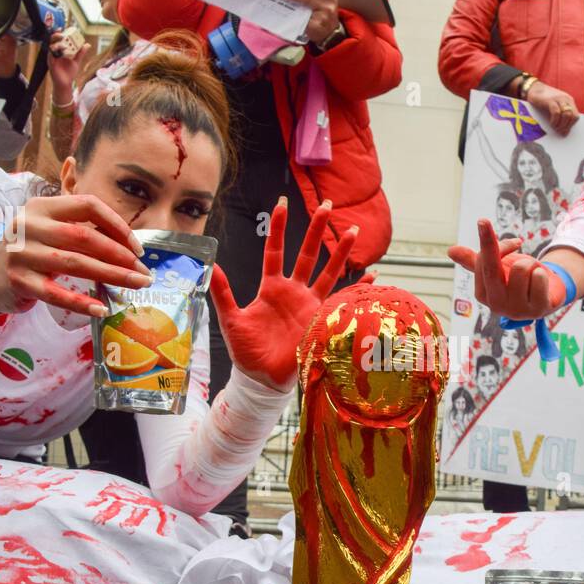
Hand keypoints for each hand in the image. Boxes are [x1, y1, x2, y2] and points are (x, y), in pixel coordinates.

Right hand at [0, 194, 148, 316]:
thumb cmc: (32, 249)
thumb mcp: (49, 226)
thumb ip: (78, 222)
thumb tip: (109, 214)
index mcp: (42, 206)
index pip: (87, 205)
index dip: (117, 225)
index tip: (137, 247)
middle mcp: (29, 225)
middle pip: (85, 237)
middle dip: (120, 255)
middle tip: (144, 271)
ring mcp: (22, 253)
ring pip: (75, 263)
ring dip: (112, 275)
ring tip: (136, 285)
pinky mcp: (19, 281)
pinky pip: (56, 293)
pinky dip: (81, 302)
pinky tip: (102, 309)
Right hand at [48, 30, 87, 97]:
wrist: (66, 84)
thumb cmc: (69, 73)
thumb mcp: (76, 61)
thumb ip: (80, 53)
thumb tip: (87, 44)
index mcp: (59, 51)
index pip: (58, 40)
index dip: (59, 33)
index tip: (63, 28)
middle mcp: (54, 53)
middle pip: (52, 41)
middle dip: (56, 35)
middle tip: (61, 31)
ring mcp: (52, 58)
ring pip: (50, 46)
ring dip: (56, 41)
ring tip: (62, 38)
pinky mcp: (51, 63)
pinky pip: (51, 54)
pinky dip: (55, 50)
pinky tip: (62, 48)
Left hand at [209, 198, 355, 389]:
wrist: (262, 379)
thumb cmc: (246, 351)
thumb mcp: (231, 319)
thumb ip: (222, 292)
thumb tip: (210, 265)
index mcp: (271, 288)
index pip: (275, 251)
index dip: (278, 228)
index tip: (281, 204)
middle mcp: (293, 291)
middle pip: (307, 254)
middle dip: (316, 230)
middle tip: (327, 205)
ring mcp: (310, 305)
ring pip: (329, 272)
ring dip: (341, 252)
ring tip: (352, 231)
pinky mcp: (322, 320)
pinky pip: (343, 301)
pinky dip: (358, 290)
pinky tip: (373, 277)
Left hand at [283, 0, 341, 46]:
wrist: (330, 35)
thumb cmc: (325, 16)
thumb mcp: (326, 4)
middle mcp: (328, 7)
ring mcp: (322, 19)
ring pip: (303, 11)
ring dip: (291, 6)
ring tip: (282, 0)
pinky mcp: (314, 28)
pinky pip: (301, 22)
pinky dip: (292, 18)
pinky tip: (284, 15)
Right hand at [447, 219, 566, 321]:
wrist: (546, 296)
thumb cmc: (517, 280)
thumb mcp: (496, 269)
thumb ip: (474, 261)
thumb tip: (450, 251)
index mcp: (482, 293)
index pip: (482, 261)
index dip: (491, 242)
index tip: (499, 233)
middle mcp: (496, 304)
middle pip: (493, 268)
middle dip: (500, 246)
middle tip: (514, 237)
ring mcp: (517, 310)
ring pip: (522, 268)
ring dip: (530, 263)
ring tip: (531, 273)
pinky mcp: (538, 310)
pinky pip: (539, 277)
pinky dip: (542, 273)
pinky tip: (541, 283)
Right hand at [526, 80, 578, 135]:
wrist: (534, 88)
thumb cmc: (544, 100)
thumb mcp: (555, 107)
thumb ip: (560, 117)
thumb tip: (564, 132)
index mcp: (569, 101)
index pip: (576, 116)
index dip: (571, 126)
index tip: (564, 131)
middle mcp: (566, 99)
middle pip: (572, 116)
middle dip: (566, 126)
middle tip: (559, 131)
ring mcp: (559, 99)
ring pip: (567, 114)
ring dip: (561, 124)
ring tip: (555, 128)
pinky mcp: (550, 100)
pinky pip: (556, 112)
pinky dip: (554, 120)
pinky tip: (551, 123)